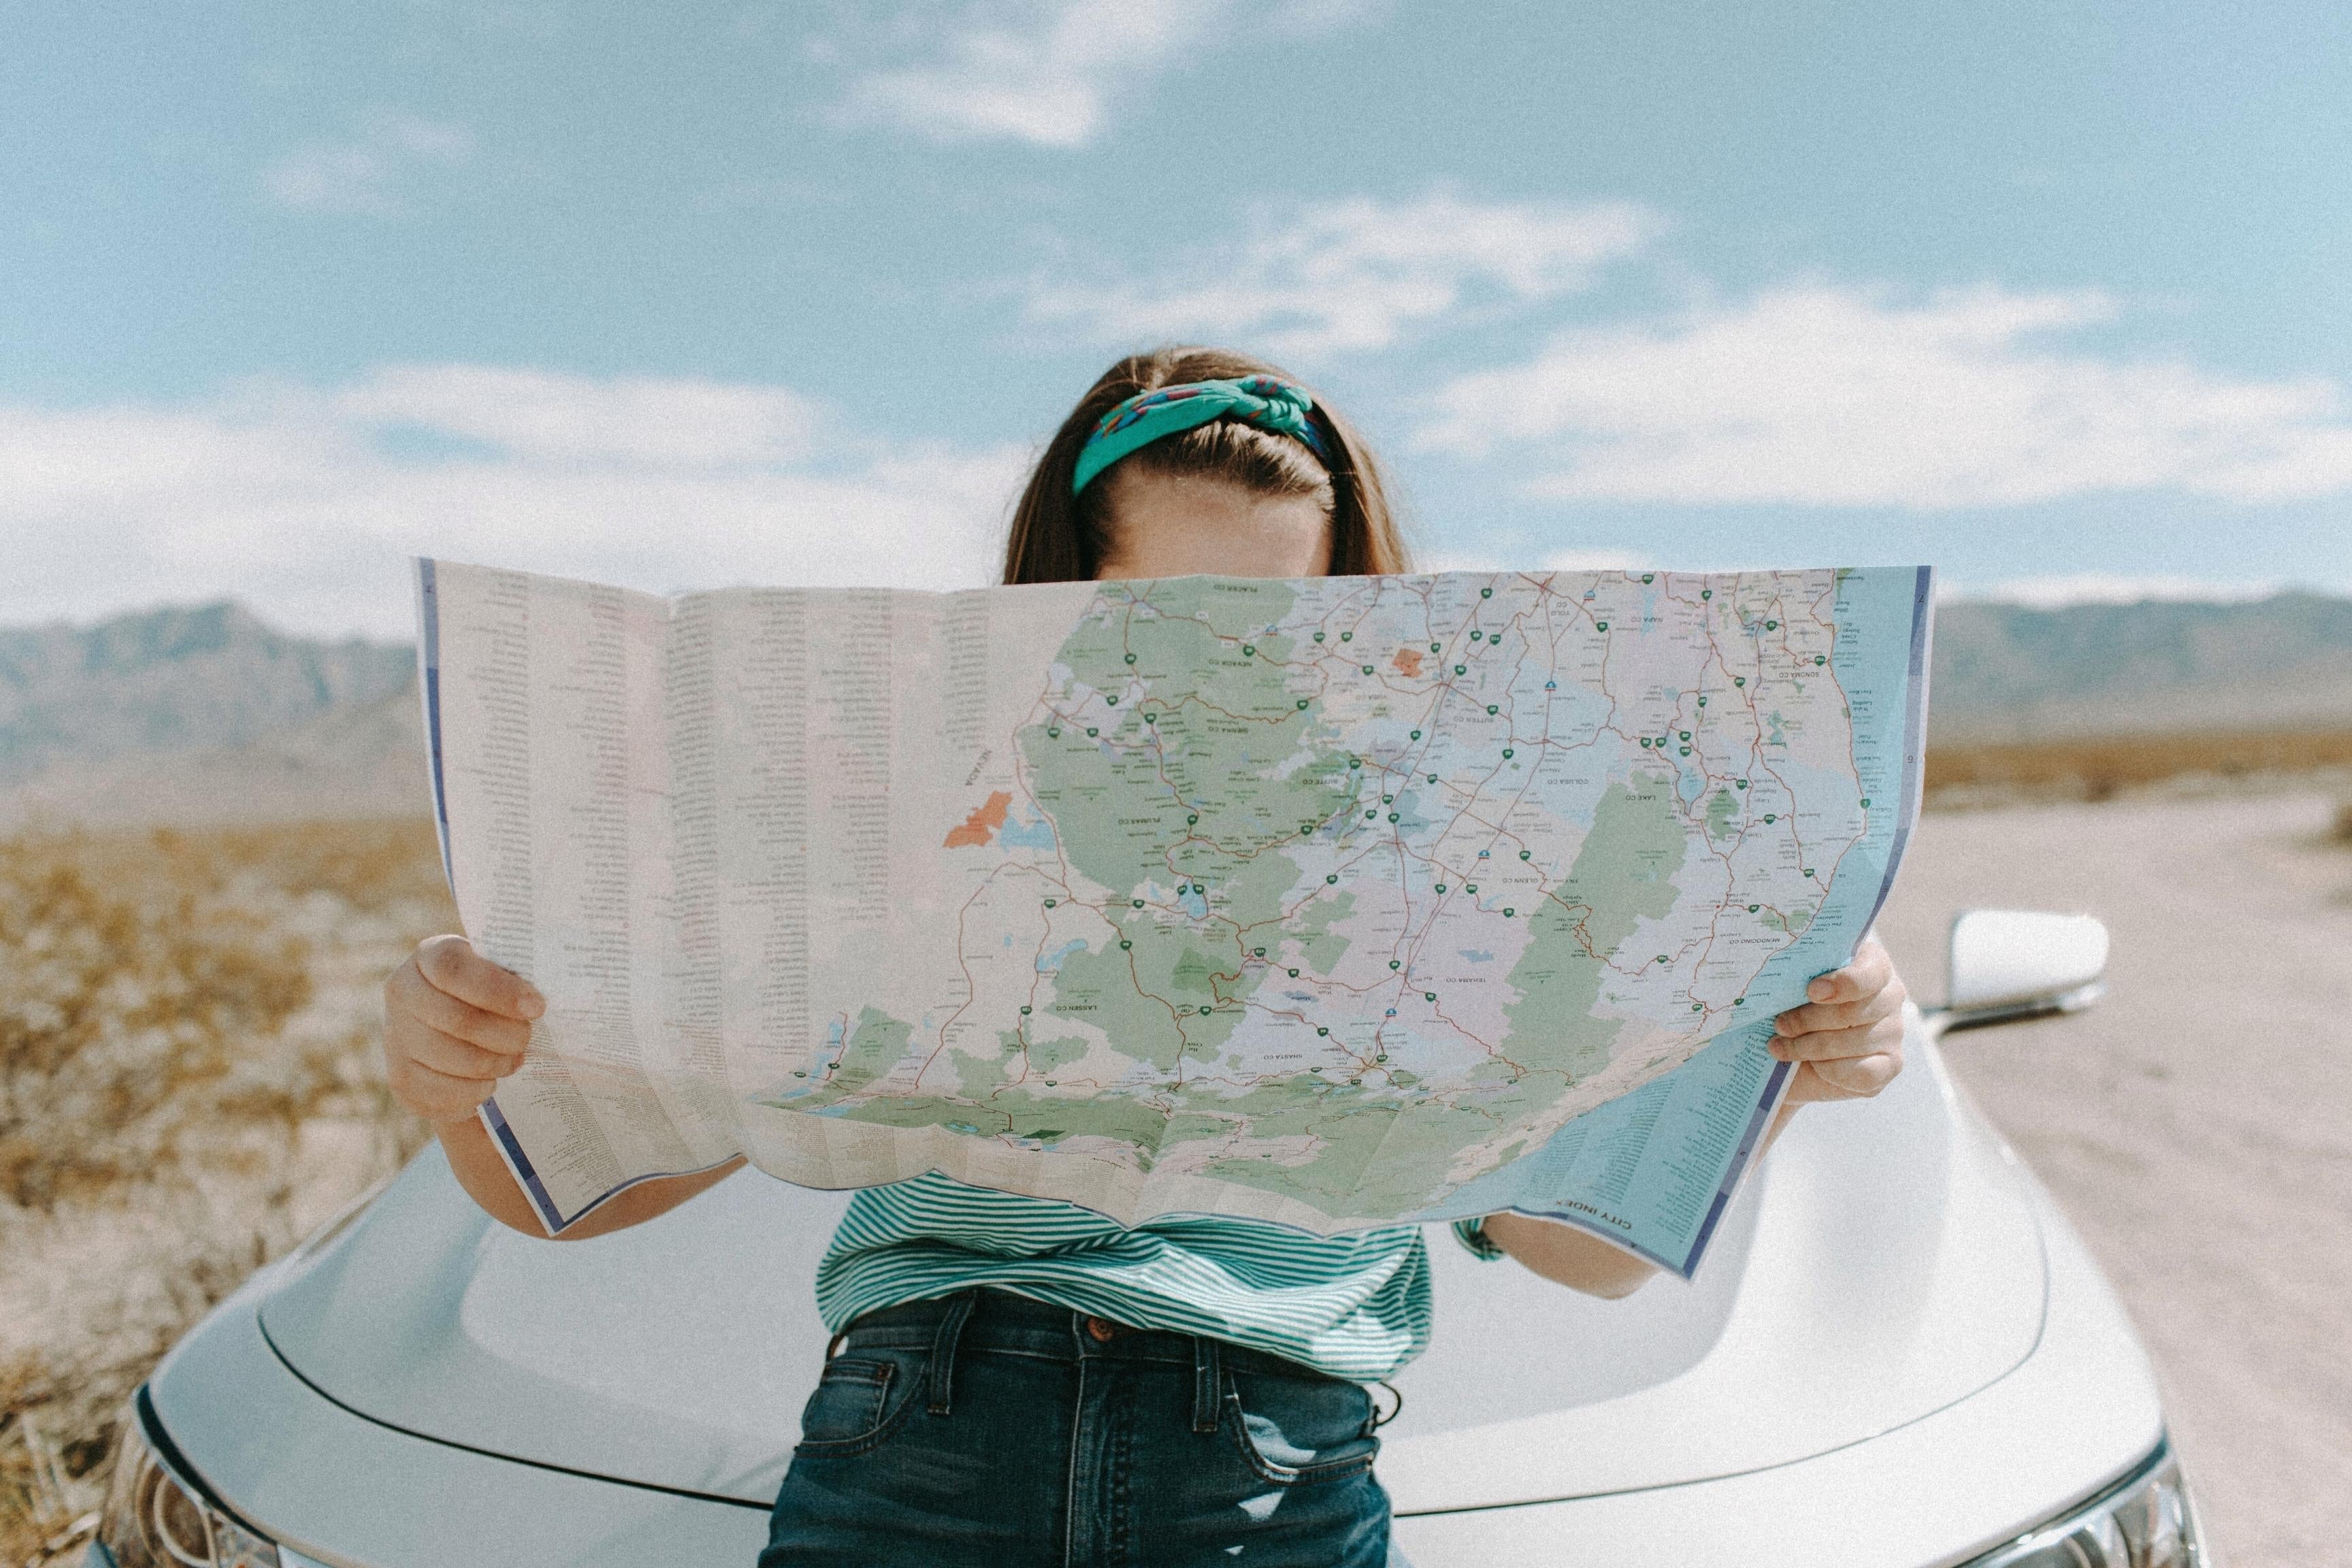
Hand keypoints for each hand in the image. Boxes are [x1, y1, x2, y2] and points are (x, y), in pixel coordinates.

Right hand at [382, 935, 544, 1123]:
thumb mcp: (500, 970)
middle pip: (457, 1019)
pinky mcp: (400, 1079)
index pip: (454, 969)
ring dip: (494, 1064)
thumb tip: (538, 1003)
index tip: (536, 1007)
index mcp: (430, 955)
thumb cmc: (491, 993)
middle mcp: (403, 992)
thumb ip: (517, 974)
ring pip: (452, 1059)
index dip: (498, 990)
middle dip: (504, 1034)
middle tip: (527, 1039)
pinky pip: (443, 1092)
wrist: (455, 1028)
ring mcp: (395, 1037)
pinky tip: (490, 1082)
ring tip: (514, 1060)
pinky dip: (476, 1091)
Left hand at [1770, 934, 1905, 1104]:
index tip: (1811, 991)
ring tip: (1779, 1046)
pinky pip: (1863, 1073)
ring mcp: (1893, 1030)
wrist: (1795, 1044)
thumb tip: (1784, 975)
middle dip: (1808, 1020)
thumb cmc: (1793, 1001)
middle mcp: (1890, 994)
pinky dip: (1829, 1070)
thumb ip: (1797, 971)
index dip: (1842, 984)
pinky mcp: (1891, 1063)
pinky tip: (1810, 1065)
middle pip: (1852, 1011)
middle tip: (1779, 1024)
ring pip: (1852, 1043)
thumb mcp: (1792, 980)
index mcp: (1871, 962)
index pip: (1870, 972)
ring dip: (1808, 1047)